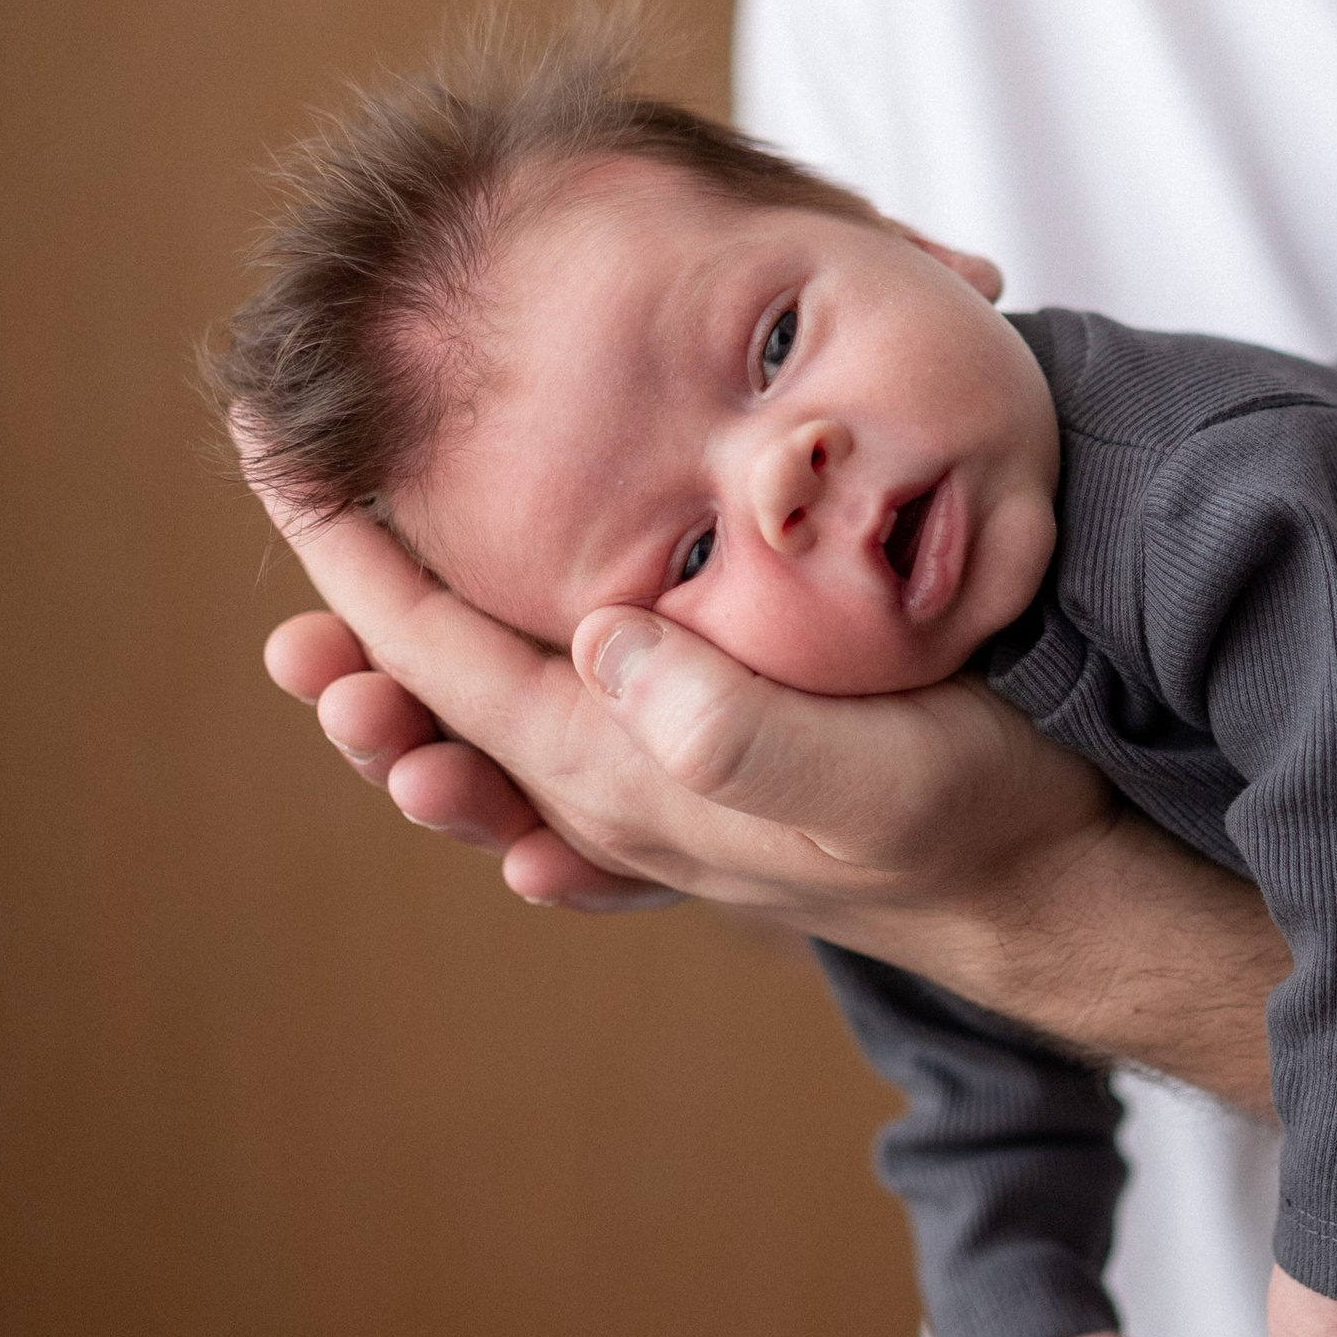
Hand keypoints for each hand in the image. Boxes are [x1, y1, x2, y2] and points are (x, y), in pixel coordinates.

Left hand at [251, 489, 1115, 942]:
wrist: (1061, 887)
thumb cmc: (974, 814)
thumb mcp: (866, 774)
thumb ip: (733, 729)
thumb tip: (604, 646)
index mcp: (625, 769)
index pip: (440, 656)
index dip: (347, 554)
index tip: (275, 448)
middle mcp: (618, 791)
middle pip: (442, 701)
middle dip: (351, 636)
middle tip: (283, 561)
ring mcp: (664, 795)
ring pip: (496, 733)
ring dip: (410, 694)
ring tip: (332, 664)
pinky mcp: (720, 786)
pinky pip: (575, 769)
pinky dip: (508, 747)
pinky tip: (484, 756)